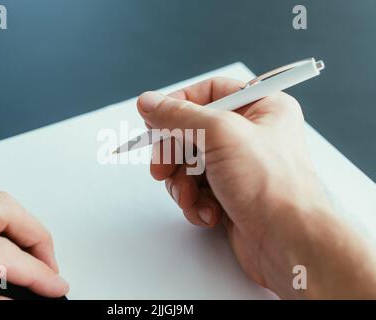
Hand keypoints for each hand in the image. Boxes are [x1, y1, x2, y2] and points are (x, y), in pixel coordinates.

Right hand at [137, 77, 375, 298]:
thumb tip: (149, 102)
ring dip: (183, 183)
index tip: (154, 120)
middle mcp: (251, 135)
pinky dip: (196, 202)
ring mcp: (240, 167)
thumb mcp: (221, 135)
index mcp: (261, 107)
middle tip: (162, 167)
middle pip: (193, 131)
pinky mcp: (231, 194)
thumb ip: (179, 116)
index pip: (209, 92)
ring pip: (190, 164)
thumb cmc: (272, 186)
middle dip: (174, 154)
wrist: (289, 242)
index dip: (178, 105)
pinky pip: (198, 190)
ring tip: (191, 197)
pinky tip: (209, 213)